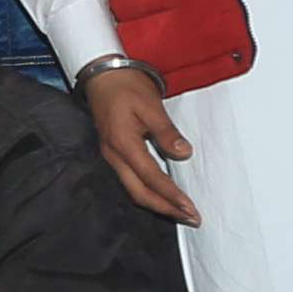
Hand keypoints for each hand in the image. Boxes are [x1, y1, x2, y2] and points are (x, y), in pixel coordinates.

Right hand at [74, 63, 201, 223]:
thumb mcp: (150, 105)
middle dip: (165, 209)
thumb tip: (184, 153)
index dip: (171, 196)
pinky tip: (160, 194)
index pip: (151, 178)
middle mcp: (114, 155)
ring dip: (156, 204)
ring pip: (133, 190)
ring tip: (178, 211)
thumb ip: (166, 131)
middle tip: (190, 217)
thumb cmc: (127, 86)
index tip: (190, 208)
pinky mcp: (113, 153)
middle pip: (139, 193)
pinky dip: (147, 192)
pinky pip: (129, 181)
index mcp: (123, 144)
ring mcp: (111, 156)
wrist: (102, 74)